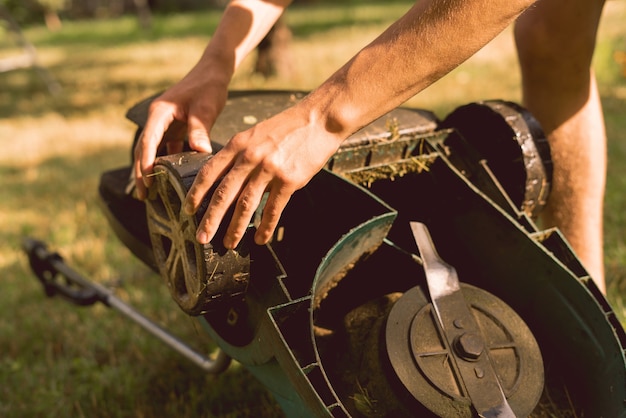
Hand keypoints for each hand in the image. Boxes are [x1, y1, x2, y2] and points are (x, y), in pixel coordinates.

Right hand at [133, 66, 229, 199]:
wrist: (213, 72)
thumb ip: (200, 129)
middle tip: (144, 196)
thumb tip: (199, 152)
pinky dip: (168, 163)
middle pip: (144, 149)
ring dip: (152, 170)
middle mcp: (158, 120)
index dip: (145, 163)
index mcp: (159, 113)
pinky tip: (172, 179)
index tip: (146, 182)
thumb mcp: (205, 107)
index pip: (147, 141)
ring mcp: (166, 124)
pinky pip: (168, 149)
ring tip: (154, 193)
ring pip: (154, 151)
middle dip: (142, 172)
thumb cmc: (208, 86)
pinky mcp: (176, 128)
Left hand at [184, 104, 343, 248]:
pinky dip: (265, 227)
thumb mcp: (256, 134)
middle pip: (224, 193)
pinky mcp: (289, 180)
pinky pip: (273, 209)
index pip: (209, 171)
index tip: (187, 210)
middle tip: (201, 237)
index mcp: (238, 144)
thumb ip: (240, 154)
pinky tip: (260, 239)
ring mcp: (269, 169)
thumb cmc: (288, 127)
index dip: (196, 193)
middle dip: (210, 219)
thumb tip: (228, 180)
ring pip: (246, 205)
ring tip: (229, 243)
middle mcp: (250, 157)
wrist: (318, 119)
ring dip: (235, 228)